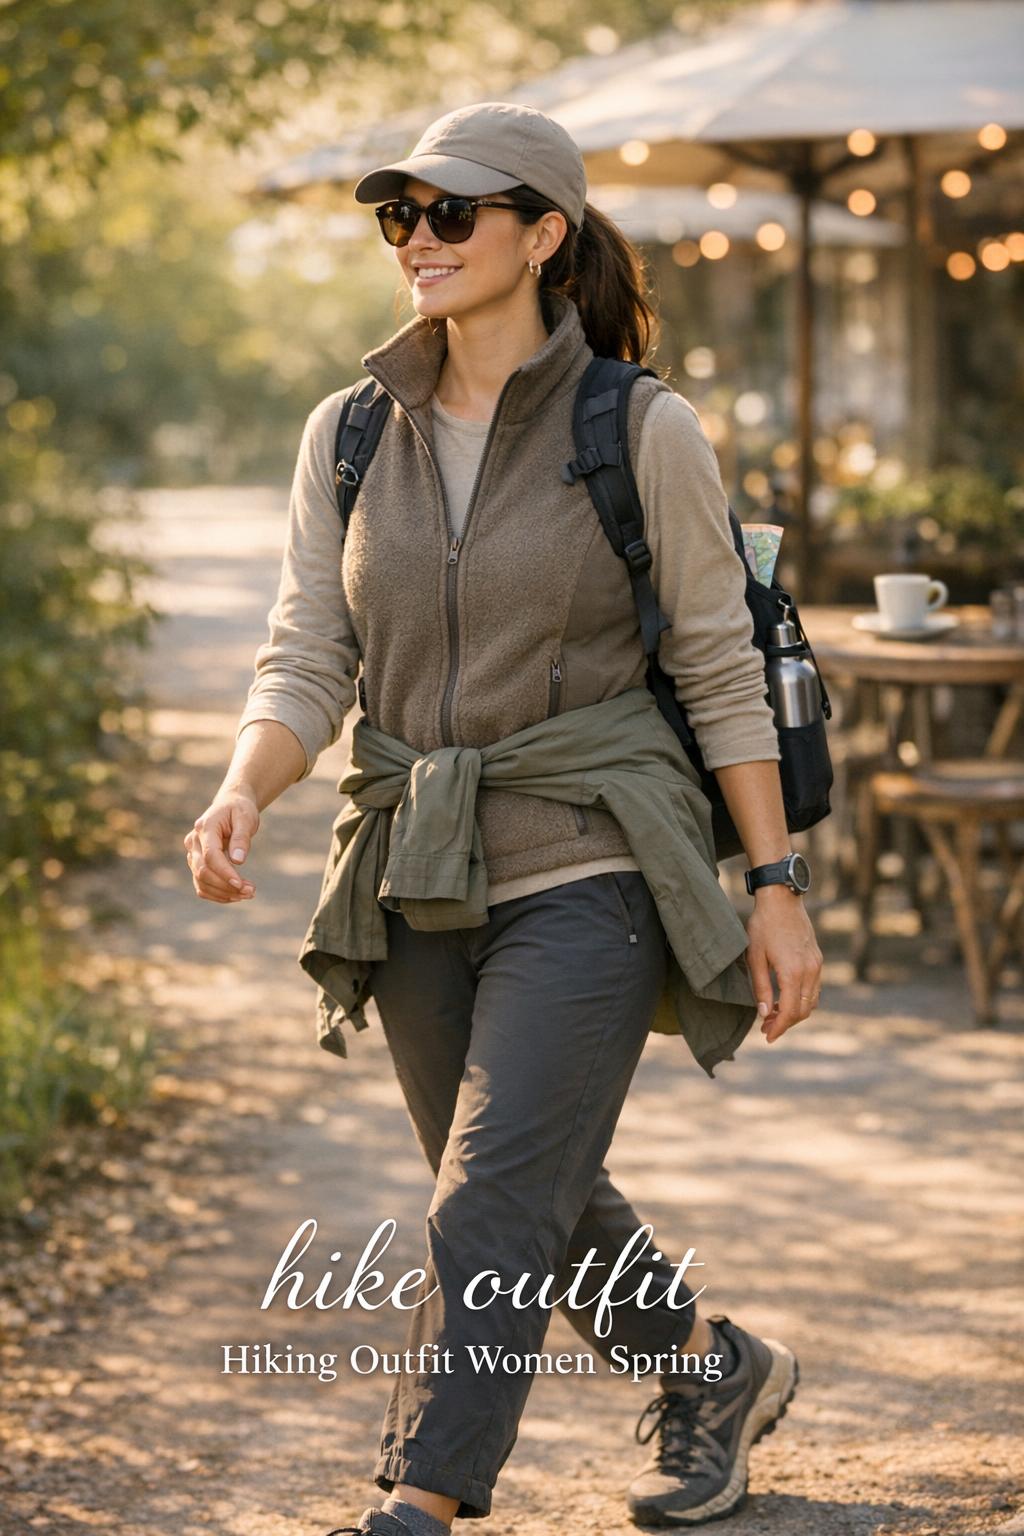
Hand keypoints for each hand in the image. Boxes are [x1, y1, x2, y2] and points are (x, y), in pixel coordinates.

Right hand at [183, 792, 259, 902]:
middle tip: (251, 892)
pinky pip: (202, 885)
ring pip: (200, 881)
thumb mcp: (246, 818)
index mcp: (205, 827)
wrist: (230, 805)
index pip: (210, 855)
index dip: (224, 873)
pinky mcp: (196, 863)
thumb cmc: (240, 810)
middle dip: (226, 885)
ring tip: (248, 894)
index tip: (241, 885)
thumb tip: (237, 861)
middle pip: (203, 871)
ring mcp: (192, 853)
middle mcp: (193, 841)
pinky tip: (236, 895)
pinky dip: (217, 894)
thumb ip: (241, 838)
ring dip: (223, 893)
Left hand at [744, 887, 822, 1042]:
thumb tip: (764, 1014)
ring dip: (796, 1012)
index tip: (767, 1036)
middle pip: (804, 1010)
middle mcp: (810, 971)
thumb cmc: (763, 926)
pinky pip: (814, 988)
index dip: (779, 1028)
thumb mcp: (755, 957)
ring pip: (812, 1001)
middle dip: (786, 1023)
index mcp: (793, 972)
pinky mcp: (817, 959)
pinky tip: (786, 998)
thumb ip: (761, 988)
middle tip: (767, 1028)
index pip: (791, 1012)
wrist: (782, 900)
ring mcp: (816, 965)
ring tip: (774, 1014)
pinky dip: (802, 999)